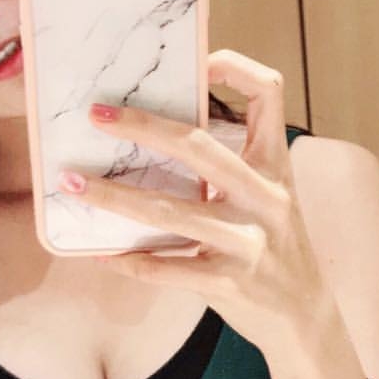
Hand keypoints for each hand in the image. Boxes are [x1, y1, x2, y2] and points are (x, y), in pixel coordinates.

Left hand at [57, 48, 335, 356]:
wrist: (304, 315)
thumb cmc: (275, 247)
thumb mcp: (268, 197)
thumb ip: (230, 168)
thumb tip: (155, 136)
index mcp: (275, 165)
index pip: (268, 93)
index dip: (234, 67)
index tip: (195, 63)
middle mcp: (266, 197)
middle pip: (198, 146)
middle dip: (142, 127)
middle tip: (96, 116)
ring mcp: (249, 241)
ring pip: (170, 211)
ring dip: (114, 197)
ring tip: (73, 184)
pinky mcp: (230, 282)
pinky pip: (168, 270)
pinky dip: (131, 262)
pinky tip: (102, 254)